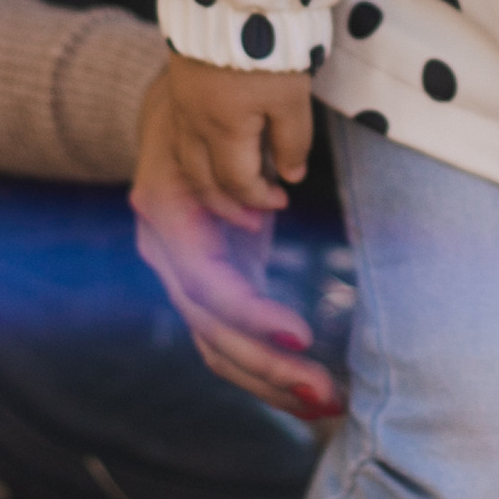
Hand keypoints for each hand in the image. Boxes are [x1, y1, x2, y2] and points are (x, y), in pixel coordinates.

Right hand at [130, 59, 339, 420]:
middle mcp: (166, 251)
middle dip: (269, 368)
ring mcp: (182, 274)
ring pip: (218, 347)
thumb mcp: (233, 117)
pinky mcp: (207, 287)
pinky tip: (311, 391)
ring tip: (331, 402)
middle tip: (327, 393)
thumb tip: (284, 182)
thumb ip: (254, 155)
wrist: (184, 96)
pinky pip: (229, 341)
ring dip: (272, 383)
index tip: (302, 335)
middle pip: (211, 330)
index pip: (205, 283)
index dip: (251, 315)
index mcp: (167, 211)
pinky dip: (267, 369)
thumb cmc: (217, 100)